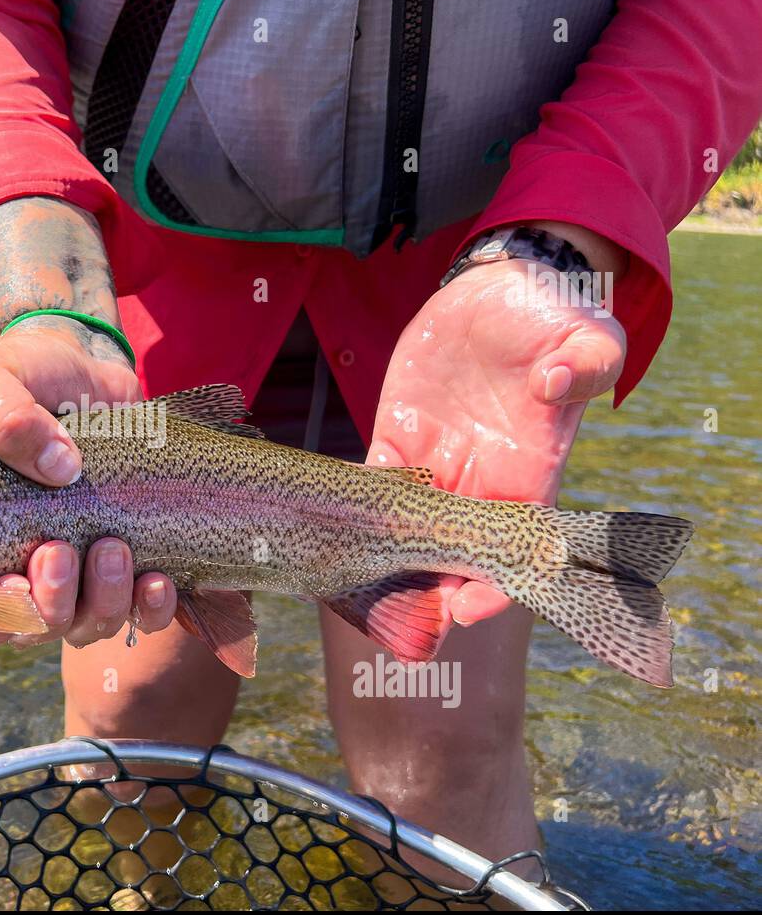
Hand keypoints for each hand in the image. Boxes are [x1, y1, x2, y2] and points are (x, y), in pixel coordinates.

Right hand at [0, 318, 177, 651]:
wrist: (85, 363)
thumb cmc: (23, 374)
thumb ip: (1, 414)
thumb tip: (59, 467)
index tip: (15, 581)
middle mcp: (25, 568)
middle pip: (37, 628)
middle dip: (50, 605)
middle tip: (59, 551)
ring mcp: (80, 571)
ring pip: (88, 625)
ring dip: (103, 601)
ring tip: (114, 549)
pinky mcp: (130, 562)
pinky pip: (141, 613)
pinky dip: (151, 608)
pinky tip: (158, 579)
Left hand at [367, 241, 626, 628]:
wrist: (500, 292)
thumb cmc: (552, 320)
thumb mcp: (586, 335)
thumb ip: (586, 364)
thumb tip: (557, 383)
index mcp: (531, 469)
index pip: (515, 546)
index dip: (496, 585)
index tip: (468, 609)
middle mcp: (481, 478)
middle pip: (454, 553)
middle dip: (430, 590)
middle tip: (400, 622)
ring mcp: (438, 460)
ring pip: (408, 529)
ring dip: (386, 561)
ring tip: (354, 591)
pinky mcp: (399, 437)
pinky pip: (373, 482)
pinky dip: (355, 507)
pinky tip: (328, 530)